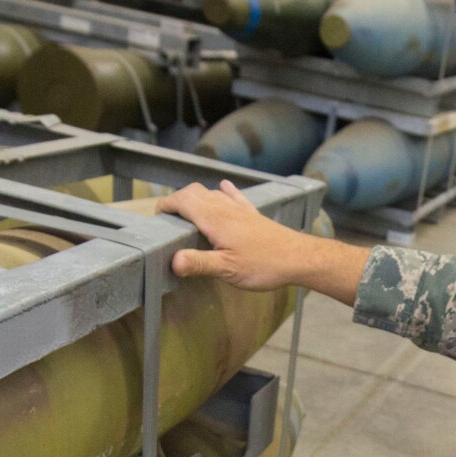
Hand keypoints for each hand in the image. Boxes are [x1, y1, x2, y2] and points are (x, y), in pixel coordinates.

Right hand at [159, 180, 372, 303]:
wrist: (298, 258)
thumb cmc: (264, 265)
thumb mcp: (227, 270)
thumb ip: (198, 263)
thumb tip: (172, 260)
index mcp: (215, 219)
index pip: (182, 200)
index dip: (166, 206)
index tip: (157, 218)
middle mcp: (225, 208)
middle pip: (194, 192)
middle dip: (177, 200)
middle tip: (168, 219)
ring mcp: (240, 209)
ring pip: (211, 193)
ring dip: (196, 198)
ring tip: (186, 212)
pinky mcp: (252, 214)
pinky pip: (234, 196)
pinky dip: (222, 191)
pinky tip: (222, 186)